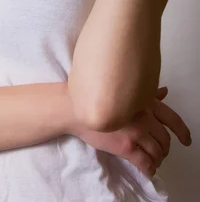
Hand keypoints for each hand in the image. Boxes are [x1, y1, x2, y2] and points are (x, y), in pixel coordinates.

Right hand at [70, 86, 191, 178]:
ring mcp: (135, 132)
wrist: (75, 108)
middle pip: (165, 138)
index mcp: (144, 101)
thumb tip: (165, 92)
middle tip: (160, 152)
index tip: (186, 140)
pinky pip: (145, 163)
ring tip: (153, 160)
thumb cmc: (97, 98)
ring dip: (158, 159)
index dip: (183, 132)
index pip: (172, 118)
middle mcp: (143, 116)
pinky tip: (148, 169)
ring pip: (157, 152)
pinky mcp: (126, 147)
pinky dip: (150, 169)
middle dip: (165, 148)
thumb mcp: (123, 91)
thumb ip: (146, 94)